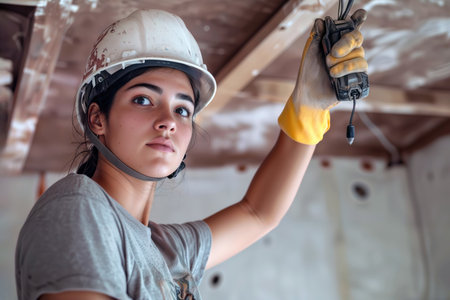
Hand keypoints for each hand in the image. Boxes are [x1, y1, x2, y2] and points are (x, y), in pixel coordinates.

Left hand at [278, 9, 367, 144]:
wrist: (308, 94)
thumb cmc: (308, 73)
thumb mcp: (310, 53)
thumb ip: (317, 37)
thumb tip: (320, 21)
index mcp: (338, 42)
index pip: (352, 27)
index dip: (358, 19)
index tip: (359, 15)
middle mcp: (349, 51)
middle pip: (357, 38)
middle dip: (345, 44)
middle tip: (331, 54)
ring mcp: (354, 64)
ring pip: (360, 55)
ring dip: (342, 62)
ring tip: (329, 70)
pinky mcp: (358, 78)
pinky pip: (362, 69)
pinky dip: (348, 70)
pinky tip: (336, 76)